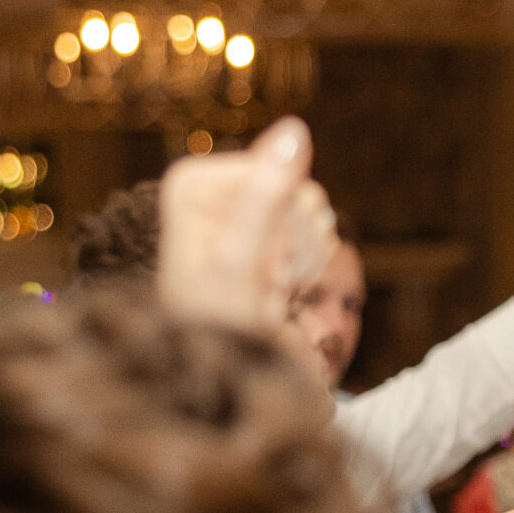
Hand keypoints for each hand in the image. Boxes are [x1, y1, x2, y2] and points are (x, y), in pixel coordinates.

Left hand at [156, 118, 336, 338]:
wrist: (232, 383)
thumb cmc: (221, 332)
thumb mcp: (243, 264)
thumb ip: (268, 197)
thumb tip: (295, 129)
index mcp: (192, 187)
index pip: (273, 166)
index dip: (279, 216)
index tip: (254, 265)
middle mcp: (214, 194)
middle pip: (297, 188)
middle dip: (294, 243)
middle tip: (265, 286)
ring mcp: (244, 213)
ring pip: (314, 210)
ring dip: (305, 259)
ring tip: (270, 293)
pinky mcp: (269, 234)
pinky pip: (321, 230)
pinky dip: (310, 268)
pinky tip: (281, 292)